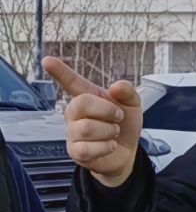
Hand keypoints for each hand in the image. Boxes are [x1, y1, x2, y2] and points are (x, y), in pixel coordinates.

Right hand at [42, 57, 142, 187]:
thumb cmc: (124, 124)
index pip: (71, 82)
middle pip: (81, 103)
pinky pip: (87, 149)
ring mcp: (72, 133)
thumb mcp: (132, 104)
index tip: (47, 60)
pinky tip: (109, 146)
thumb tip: (116, 87)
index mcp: (87, 97)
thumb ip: (127, 91)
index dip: (60, 71)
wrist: (128, 150)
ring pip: (86, 128)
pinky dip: (106, 147)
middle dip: (107, 111)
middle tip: (118, 118)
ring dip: (109, 131)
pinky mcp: (75, 152)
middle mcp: (75, 113)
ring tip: (113, 133)